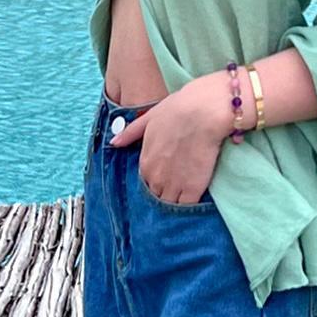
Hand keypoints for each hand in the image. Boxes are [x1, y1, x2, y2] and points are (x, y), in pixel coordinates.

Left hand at [114, 78, 234, 208]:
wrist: (202, 112)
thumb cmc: (177, 110)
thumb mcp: (149, 117)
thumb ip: (131, 132)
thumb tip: (114, 142)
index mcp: (145, 163)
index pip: (146, 183)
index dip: (157, 180)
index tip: (167, 175)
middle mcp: (156, 178)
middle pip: (158, 196)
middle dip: (165, 192)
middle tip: (178, 185)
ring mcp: (174, 185)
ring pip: (171, 204)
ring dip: (177, 201)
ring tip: (187, 193)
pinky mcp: (192, 189)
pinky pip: (187, 206)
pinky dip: (190, 204)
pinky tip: (196, 198)